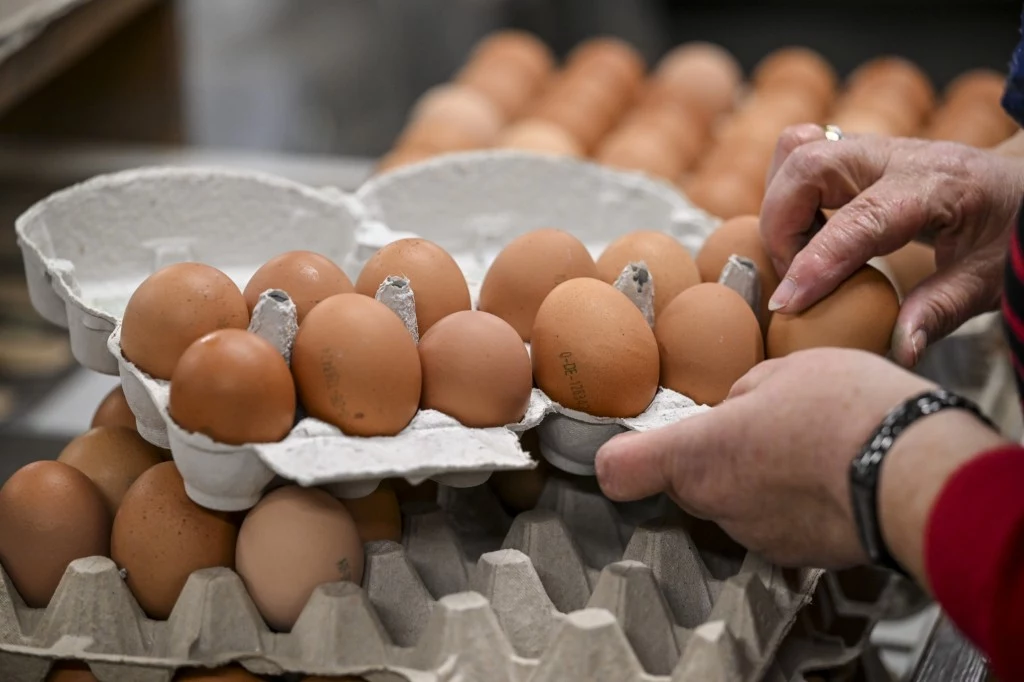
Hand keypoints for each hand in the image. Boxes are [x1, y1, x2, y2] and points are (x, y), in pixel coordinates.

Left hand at [595, 348, 934, 568]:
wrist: (917, 471)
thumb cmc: (849, 411)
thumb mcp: (785, 371)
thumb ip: (743, 393)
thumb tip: (737, 406)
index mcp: (698, 452)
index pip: (619, 470)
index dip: (620, 458)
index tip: (629, 448)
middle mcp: (716, 502)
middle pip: (684, 481)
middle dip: (709, 456)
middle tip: (752, 428)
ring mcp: (755, 534)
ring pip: (732, 502)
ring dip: (753, 480)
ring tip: (802, 448)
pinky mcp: (794, 556)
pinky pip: (773, 522)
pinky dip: (789, 504)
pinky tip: (824, 477)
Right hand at [760, 124, 1023, 366]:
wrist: (1023, 186)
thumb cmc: (1009, 232)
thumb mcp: (987, 279)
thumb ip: (940, 312)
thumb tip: (900, 350)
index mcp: (937, 186)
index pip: (861, 220)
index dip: (816, 262)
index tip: (787, 303)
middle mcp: (899, 156)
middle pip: (808, 165)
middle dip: (781, 225)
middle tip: (794, 277)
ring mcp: (874, 149)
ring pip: (796, 153)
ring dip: (780, 207)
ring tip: (798, 255)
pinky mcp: (858, 153)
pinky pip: (801, 153)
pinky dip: (787, 191)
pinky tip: (805, 230)